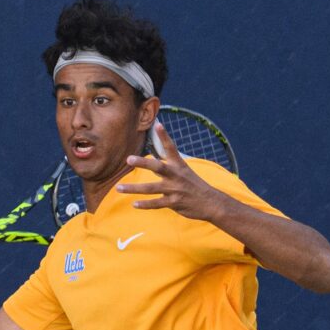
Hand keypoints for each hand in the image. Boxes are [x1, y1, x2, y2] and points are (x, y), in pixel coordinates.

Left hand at [114, 122, 231, 221]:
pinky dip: (145, 204)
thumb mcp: (185, 172)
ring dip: (134, 188)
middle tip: (129, 159)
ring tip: (119, 188)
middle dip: (142, 162)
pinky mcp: (174, 202)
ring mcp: (174, 189)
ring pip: (150, 188)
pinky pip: (156, 203)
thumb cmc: (194, 186)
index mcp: (179, 165)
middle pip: (157, 167)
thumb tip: (152, 162)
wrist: (211, 202)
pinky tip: (134, 204)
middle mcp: (176, 175)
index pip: (171, 147)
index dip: (164, 136)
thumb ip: (168, 166)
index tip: (157, 124)